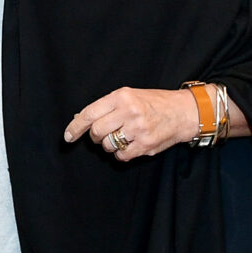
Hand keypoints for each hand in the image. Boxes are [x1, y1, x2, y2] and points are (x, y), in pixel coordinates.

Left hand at [64, 87, 200, 161]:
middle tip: (105, 134)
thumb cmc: (154, 103)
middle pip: (97, 132)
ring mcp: (138, 129)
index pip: (90, 113)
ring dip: (110, 145)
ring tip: (122, 137)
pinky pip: (121, 156)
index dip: (76, 127)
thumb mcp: (131, 96)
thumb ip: (108, 107)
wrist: (183, 112)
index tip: (68, 137)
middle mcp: (129, 111)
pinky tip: (131, 145)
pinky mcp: (145, 144)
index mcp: (122, 96)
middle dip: (97, 137)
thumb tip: (81, 120)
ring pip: (108, 145)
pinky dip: (122, 154)